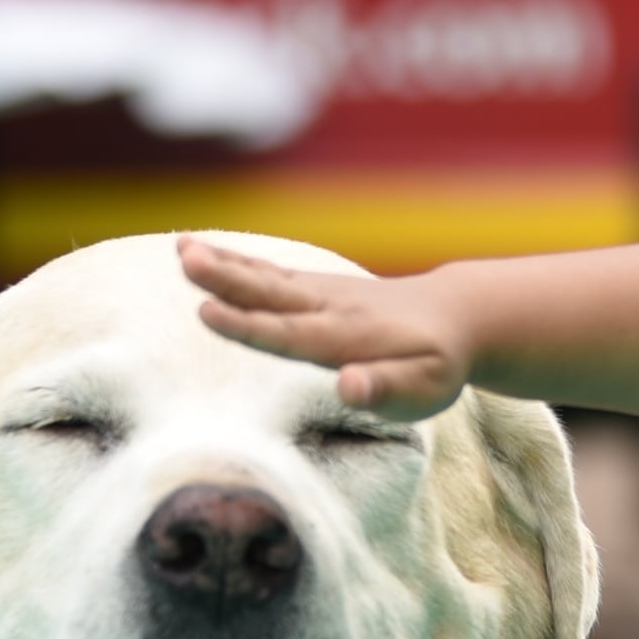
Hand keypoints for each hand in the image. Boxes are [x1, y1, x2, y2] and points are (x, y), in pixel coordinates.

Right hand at [180, 236, 472, 418]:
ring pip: (267, 277)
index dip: (248, 324)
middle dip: (226, 277)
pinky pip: (272, 272)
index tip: (207, 311)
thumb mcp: (424, 389)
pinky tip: (202, 249)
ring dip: (224, 263)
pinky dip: (237, 259)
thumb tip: (348, 385)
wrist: (458, 315)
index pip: (290, 333)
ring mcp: (323, 292)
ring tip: (181, 248)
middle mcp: (330, 308)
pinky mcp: (317, 286)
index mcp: (347, 338)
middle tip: (185, 260)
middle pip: (271, 293)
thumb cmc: (437, 364)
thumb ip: (385, 389)